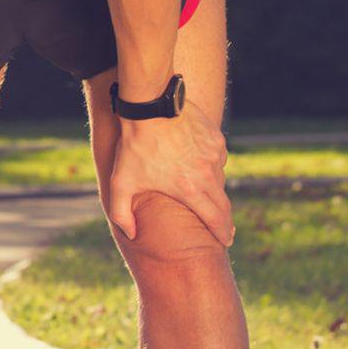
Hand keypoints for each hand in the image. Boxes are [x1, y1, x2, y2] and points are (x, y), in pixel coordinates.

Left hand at [107, 100, 232, 246]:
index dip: (223, 234)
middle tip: (225, 230)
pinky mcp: (215, 138)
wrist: (149, 106)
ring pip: (219, 178)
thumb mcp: (121, 182)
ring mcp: (214, 155)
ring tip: (205, 196)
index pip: (216, 220)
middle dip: (225, 220)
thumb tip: (130, 234)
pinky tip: (198, 165)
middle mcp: (208, 174)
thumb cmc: (133, 146)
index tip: (226, 242)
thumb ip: (121, 213)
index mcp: (190, 190)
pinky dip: (210, 164)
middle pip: (224, 204)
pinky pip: (217, 157)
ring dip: (214, 189)